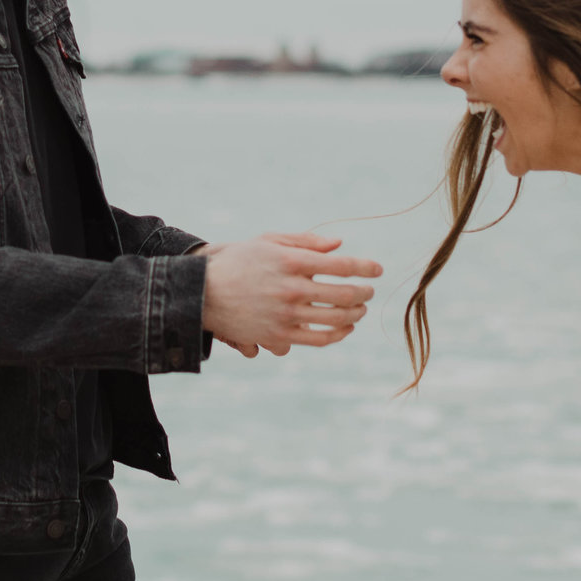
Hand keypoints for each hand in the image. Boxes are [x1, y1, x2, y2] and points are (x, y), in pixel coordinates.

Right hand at [195, 232, 381, 358]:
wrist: (202, 293)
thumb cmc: (238, 262)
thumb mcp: (268, 241)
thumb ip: (305, 241)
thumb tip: (338, 244)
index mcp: (290, 261)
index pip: (341, 265)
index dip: (365, 267)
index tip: (378, 270)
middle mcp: (291, 288)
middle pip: (345, 294)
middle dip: (364, 292)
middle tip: (369, 291)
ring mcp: (286, 315)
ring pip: (336, 319)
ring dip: (355, 313)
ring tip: (360, 309)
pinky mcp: (279, 335)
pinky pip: (319, 339)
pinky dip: (338, 333)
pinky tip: (345, 327)